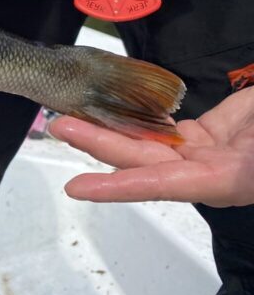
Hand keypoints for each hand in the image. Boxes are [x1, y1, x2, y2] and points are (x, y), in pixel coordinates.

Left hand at [48, 87, 253, 206]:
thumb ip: (235, 165)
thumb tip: (206, 165)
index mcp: (229, 182)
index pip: (163, 185)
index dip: (120, 187)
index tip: (78, 188)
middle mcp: (211, 172)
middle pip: (145, 159)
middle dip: (100, 144)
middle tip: (59, 125)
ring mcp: (210, 151)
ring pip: (151, 139)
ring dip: (112, 127)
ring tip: (71, 113)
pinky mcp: (213, 131)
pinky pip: (168, 124)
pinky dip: (140, 115)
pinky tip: (110, 105)